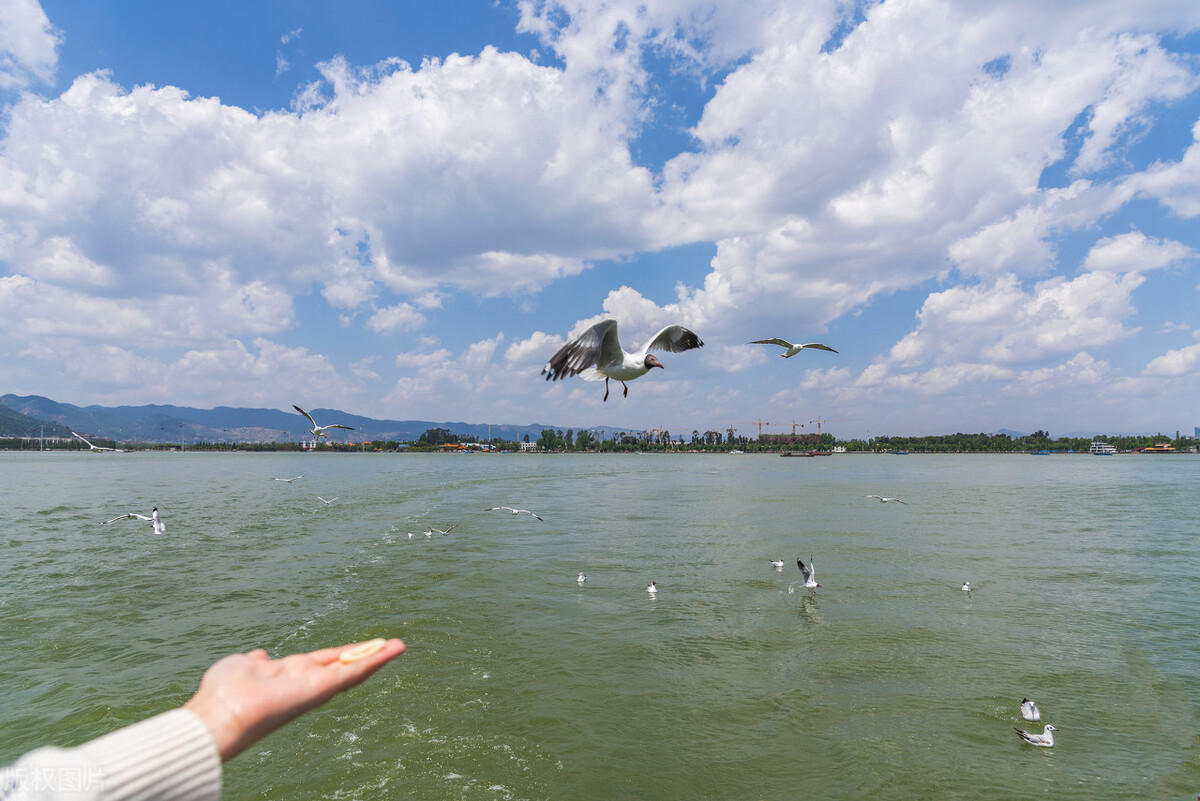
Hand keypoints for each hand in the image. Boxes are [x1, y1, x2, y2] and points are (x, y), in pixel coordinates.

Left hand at [183, 638, 404, 761]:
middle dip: (367, 655)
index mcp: (288, 675)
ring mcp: (314, 687)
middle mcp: (305, 682)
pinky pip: (351, 673)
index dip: (342, 653)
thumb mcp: (242, 666)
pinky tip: (390, 651)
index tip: (361, 646)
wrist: (218, 714)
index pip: (322, 662)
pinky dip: (373, 662)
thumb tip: (260, 657)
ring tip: (398, 646)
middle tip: (390, 645)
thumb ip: (255, 662)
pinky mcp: (320, 689)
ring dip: (377, 657)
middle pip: (343, 665)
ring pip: (352, 669)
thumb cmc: (222, 693)